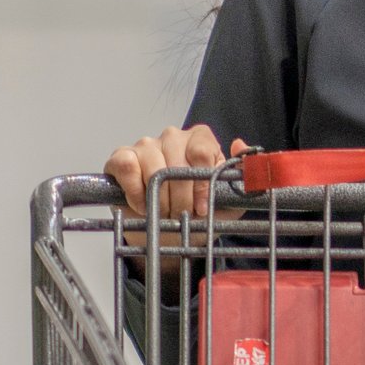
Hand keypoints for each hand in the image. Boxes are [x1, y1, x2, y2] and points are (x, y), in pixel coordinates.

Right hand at [106, 125, 242, 219]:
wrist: (168, 228)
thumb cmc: (199, 209)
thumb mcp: (228, 197)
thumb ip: (241, 172)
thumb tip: (240, 145)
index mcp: (200, 139)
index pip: (202, 152)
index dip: (201, 184)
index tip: (202, 208)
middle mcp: (173, 136)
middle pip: (177, 164)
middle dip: (181, 198)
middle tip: (181, 216)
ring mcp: (146, 144)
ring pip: (153, 168)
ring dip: (159, 198)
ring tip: (164, 213)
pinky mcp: (122, 157)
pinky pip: (126, 167)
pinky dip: (135, 191)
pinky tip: (142, 205)